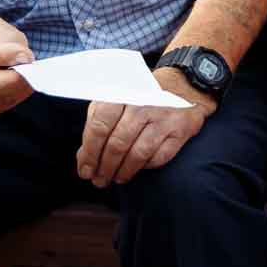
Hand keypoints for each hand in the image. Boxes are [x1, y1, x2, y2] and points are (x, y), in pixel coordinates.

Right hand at [0, 16, 35, 118]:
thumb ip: (4, 34)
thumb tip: (23, 55)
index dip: (4, 56)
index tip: (26, 56)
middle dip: (14, 79)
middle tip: (33, 70)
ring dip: (18, 89)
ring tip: (29, 75)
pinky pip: (0, 108)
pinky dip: (15, 97)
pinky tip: (20, 84)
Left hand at [75, 73, 212, 186]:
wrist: (182, 86)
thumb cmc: (142, 97)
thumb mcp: (115, 101)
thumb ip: (98, 124)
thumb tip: (84, 156)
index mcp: (121, 96)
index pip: (99, 127)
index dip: (89, 153)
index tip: (85, 170)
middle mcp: (142, 105)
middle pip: (117, 144)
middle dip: (105, 168)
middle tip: (99, 180)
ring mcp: (163, 118)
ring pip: (137, 154)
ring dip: (123, 172)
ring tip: (116, 178)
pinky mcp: (180, 130)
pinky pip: (158, 157)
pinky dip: (145, 167)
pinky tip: (137, 168)